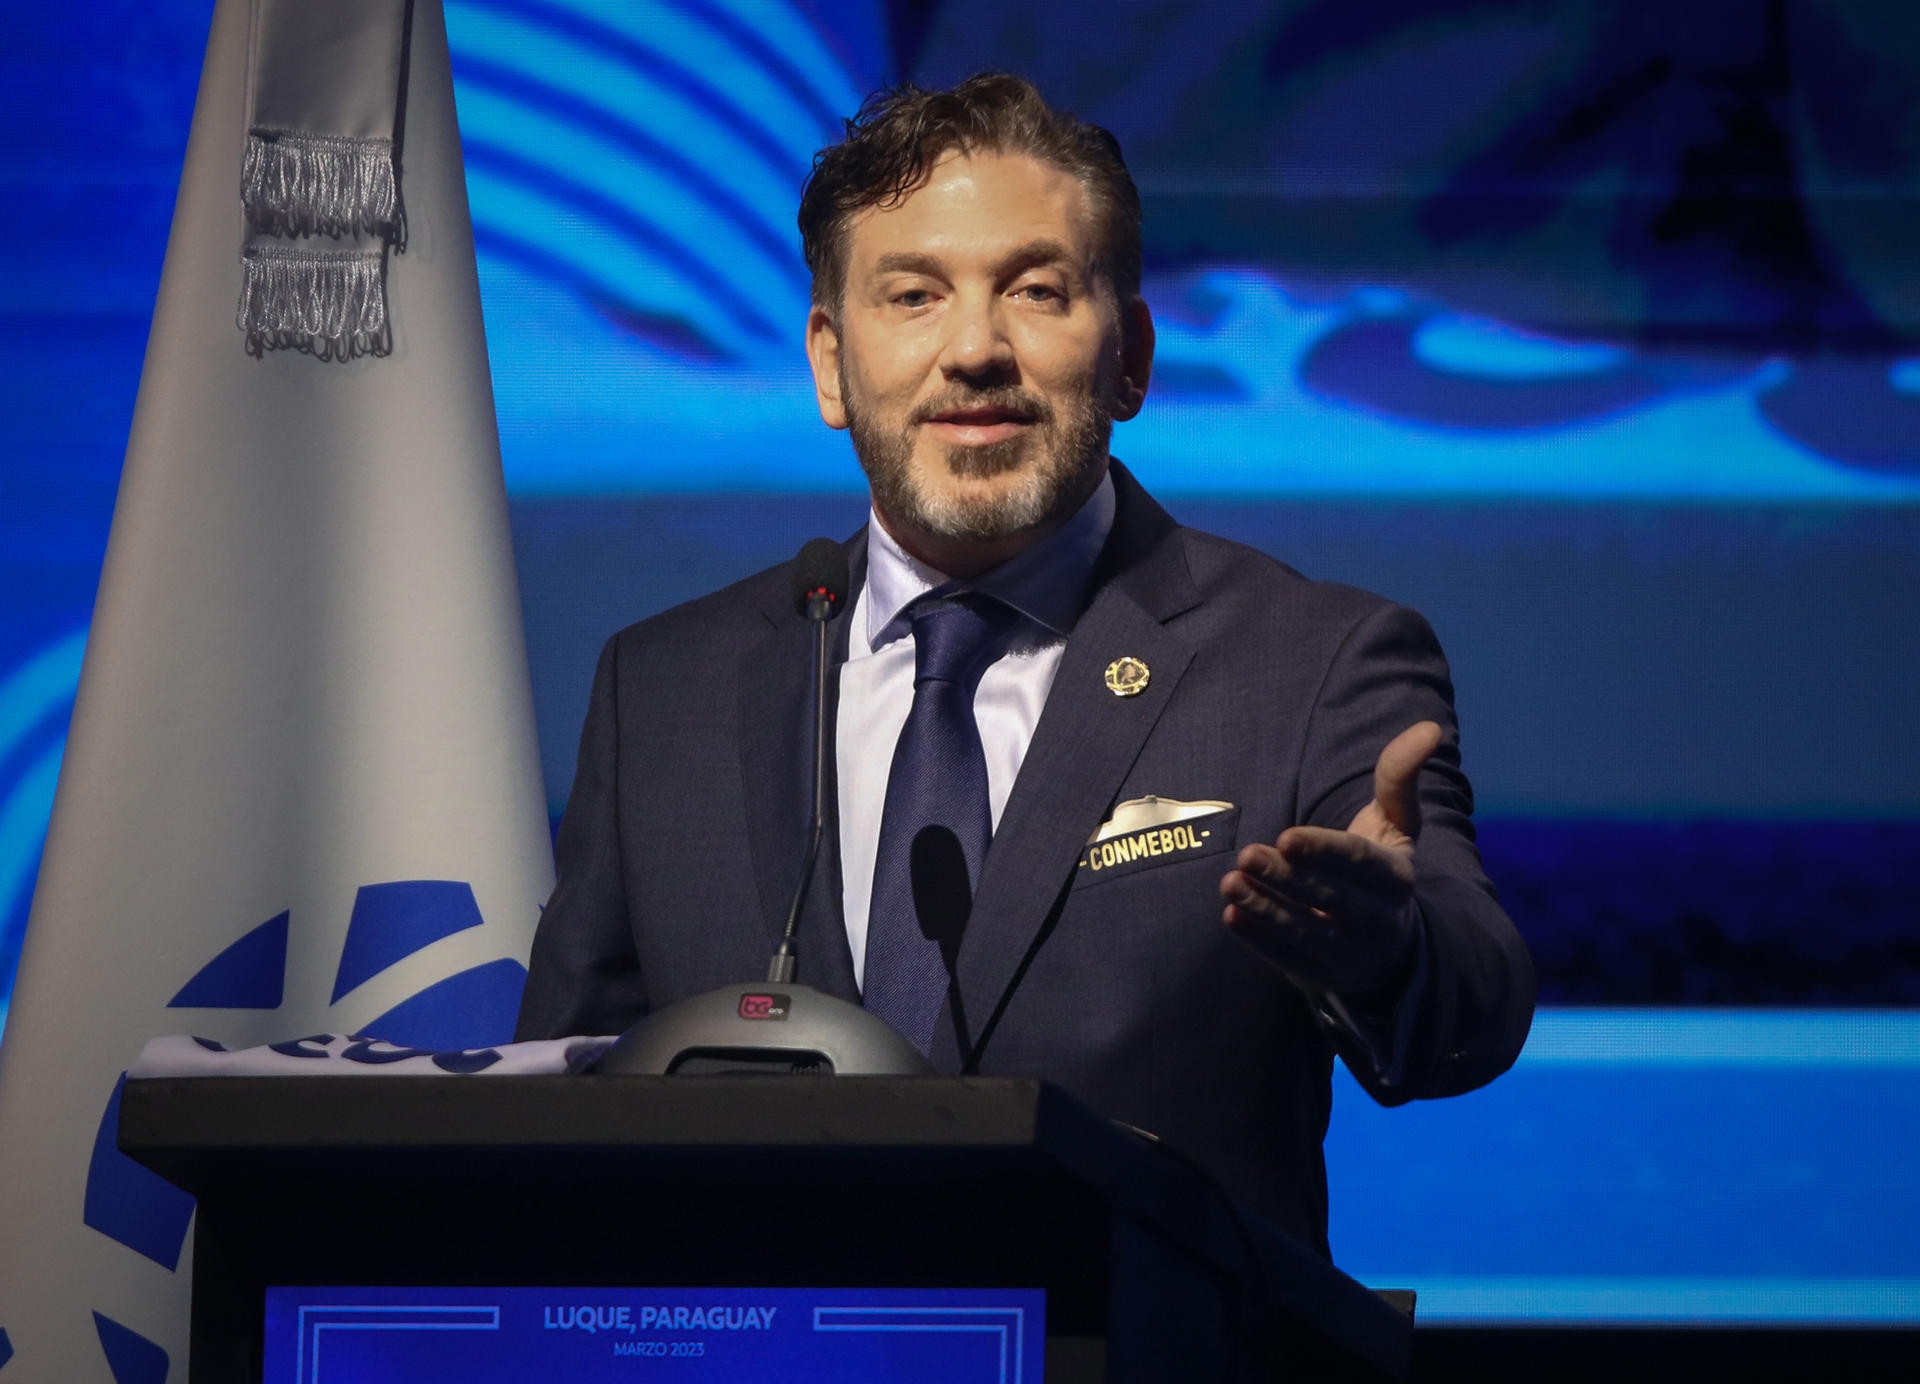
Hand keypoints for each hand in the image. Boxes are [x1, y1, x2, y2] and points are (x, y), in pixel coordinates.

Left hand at [1219, 721, 1439, 998]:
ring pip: (1305, 930)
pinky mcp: (1320, 973)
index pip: (1358, 863)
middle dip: (1287, 877)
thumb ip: (1400, 778)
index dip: (1324, 851)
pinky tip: (1231, 915)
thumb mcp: (1396, 825)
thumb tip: (1430, 727)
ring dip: (1266, 908)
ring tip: (1229, 883)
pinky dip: (1259, 940)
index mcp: (1395, 877)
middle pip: (1329, 897)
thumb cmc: (1380, 870)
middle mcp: (1377, 918)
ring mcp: (1349, 951)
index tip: (1287, 836)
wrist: (1389, 949)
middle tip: (1248, 854)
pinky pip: (1287, 958)